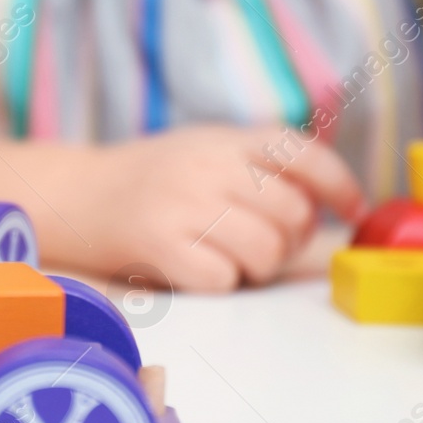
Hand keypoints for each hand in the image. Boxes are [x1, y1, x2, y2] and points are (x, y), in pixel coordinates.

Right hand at [45, 125, 364, 292]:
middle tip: (261, 244)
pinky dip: (218, 283)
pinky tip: (194, 268)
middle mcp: (207, 166)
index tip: (352, 208)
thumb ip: (257, 165)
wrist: (71, 195)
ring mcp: (183, 205)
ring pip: (266, 251)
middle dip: (289, 240)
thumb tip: (326, 207)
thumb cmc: (147, 181)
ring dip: (256, 267)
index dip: (339, 185)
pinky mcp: (159, 245)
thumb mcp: (202, 149)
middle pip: (292, 214)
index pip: (304, 155)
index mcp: (225, 139)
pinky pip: (224, 280)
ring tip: (227, 258)